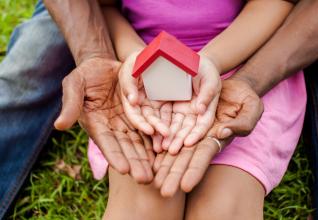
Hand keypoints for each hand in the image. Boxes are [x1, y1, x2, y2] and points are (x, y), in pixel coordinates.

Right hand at [54, 57, 153, 182]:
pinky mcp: (137, 114)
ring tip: (155, 172)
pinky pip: (148, 128)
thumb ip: (70, 104)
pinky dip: (155, 140)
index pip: (106, 142)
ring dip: (146, 157)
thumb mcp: (74, 85)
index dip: (114, 156)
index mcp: (95, 123)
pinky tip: (164, 152)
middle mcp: (112, 127)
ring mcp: (126, 121)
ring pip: (139, 142)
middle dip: (135, 163)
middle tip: (145, 179)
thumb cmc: (84, 74)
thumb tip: (59, 126)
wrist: (103, 64)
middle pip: (125, 148)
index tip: (124, 170)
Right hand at [119, 51, 170, 139]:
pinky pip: (170, 115)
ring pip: (159, 120)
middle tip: (166, 135)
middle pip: (148, 120)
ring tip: (172, 139)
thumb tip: (132, 101)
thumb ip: (128, 82)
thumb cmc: (141, 58)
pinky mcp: (166, 103)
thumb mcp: (131, 65)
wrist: (159, 52)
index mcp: (132, 97)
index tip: (150, 131)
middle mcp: (142, 104)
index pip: (134, 114)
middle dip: (156, 129)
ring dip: (164, 130)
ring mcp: (155, 104)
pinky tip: (181, 131)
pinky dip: (173, 123)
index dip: (140, 123)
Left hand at [152, 77, 263, 195]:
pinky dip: (160, 142)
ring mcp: (191, 128)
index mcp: (218, 136)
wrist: (233, 86)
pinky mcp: (182, 116)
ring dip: (164, 163)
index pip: (204, 156)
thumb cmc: (246, 98)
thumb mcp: (251, 108)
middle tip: (163, 192)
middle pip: (186, 157)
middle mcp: (202, 136)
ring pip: (175, 147)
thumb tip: (222, 132)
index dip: (195, 170)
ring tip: (153, 180)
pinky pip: (169, 130)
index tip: (185, 186)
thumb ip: (242, 123)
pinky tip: (151, 155)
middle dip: (175, 175)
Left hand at [160, 55, 221, 153]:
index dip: (197, 134)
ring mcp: (182, 111)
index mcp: (207, 108)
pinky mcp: (170, 107)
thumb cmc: (206, 69)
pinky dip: (159, 126)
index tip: (189, 143)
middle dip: (179, 140)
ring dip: (169, 138)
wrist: (192, 62)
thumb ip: (207, 93)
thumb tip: (200, 109)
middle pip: (187, 129)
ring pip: (175, 127)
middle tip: (172, 151)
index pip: (203, 124)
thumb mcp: (210, 79)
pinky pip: (164, 118)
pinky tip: (153, 136)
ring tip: (161, 148)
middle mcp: (194, 113)